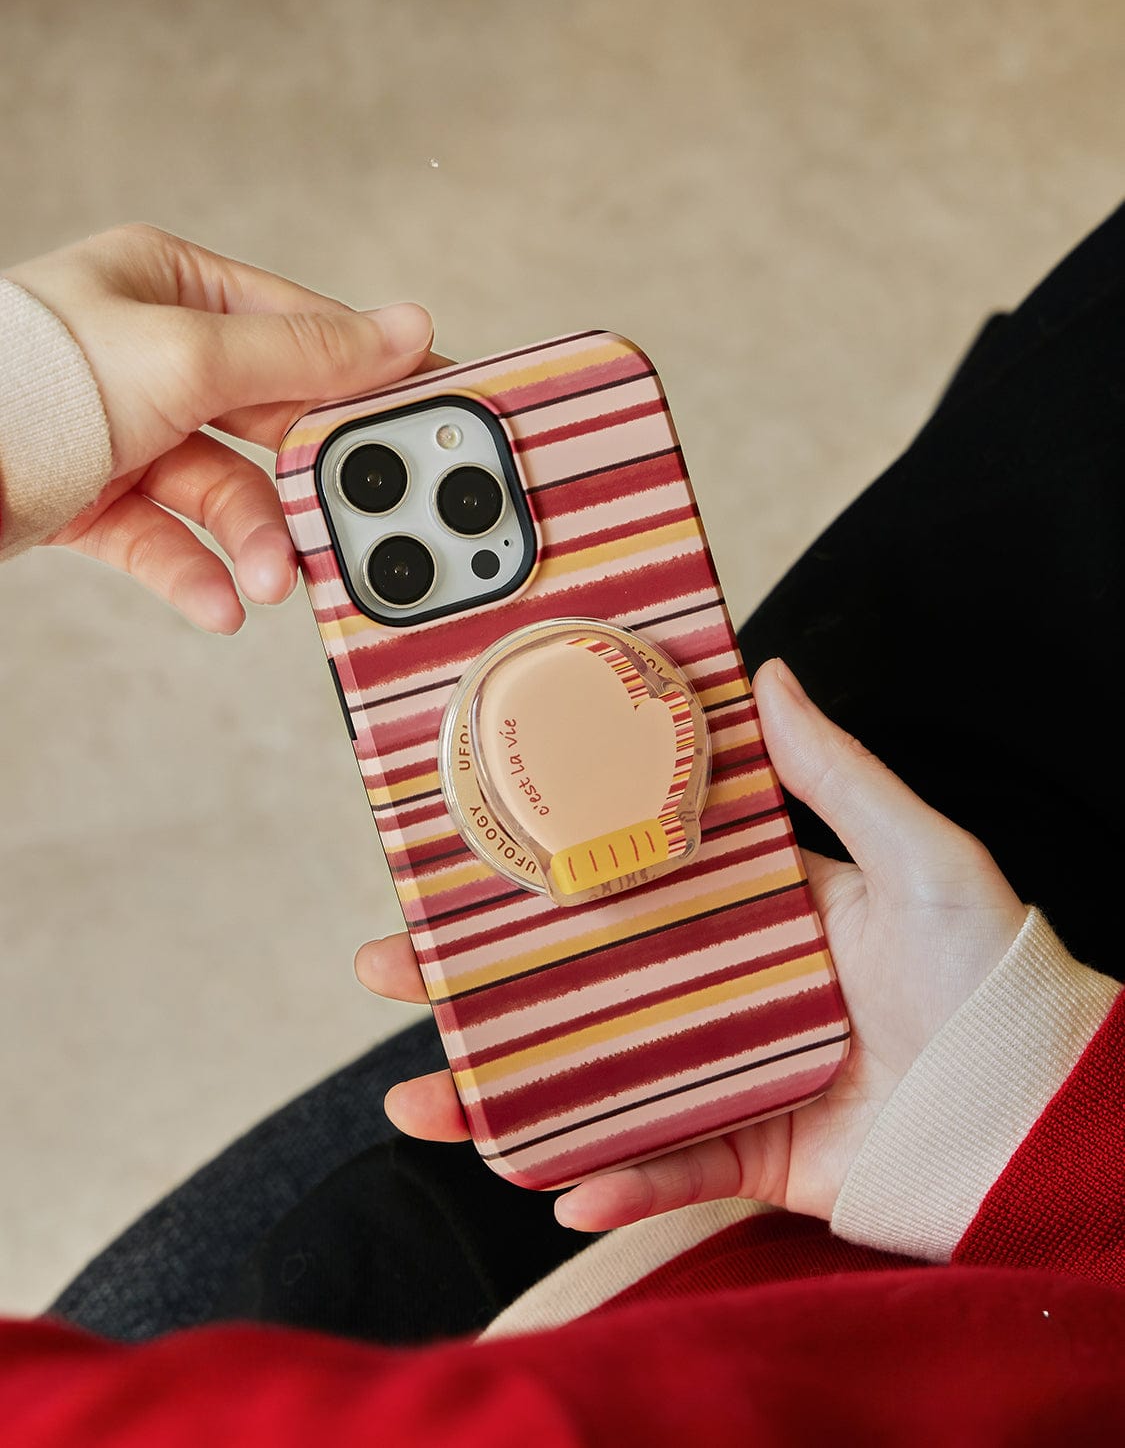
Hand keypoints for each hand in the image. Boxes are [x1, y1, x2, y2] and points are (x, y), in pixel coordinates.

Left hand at [4, 224, 433, 631]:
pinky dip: (196, 572)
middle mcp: (153, 356)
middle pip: (267, 423)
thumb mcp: (189, 354)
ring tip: (268, 584)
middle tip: (362, 520)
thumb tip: (408, 327)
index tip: (432, 410)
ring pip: (223, 491)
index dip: (367, 376)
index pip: (298, 331)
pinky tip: (218, 604)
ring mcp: (126, 431)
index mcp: (173, 288)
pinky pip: (168, 539)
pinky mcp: (98, 498)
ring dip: (252, 542)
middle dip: (305, 482)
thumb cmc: (41, 375)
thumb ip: (305, 355)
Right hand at [355, 657, 1027, 1230]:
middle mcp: (718, 988)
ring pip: (591, 1082)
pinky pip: (663, 1168)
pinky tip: (553, 1178)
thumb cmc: (990, 971)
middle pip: (574, 984)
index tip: (454, 858)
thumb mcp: (919, 852)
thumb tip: (770, 676)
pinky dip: (609, 1180)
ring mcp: (724, 1072)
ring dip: (504, 1096)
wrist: (1046, 1110)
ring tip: (425, 1099)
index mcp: (744, 909)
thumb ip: (836, 774)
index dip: (533, 873)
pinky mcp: (749, 1151)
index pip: (614, 883)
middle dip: (475, 987)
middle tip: (389, 970)